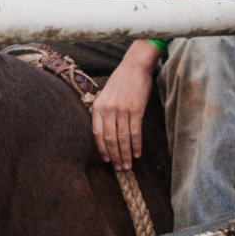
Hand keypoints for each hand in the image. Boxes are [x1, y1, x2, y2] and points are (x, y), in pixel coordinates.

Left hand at [91, 40, 161, 170]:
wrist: (134, 67)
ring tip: (128, 165)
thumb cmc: (120, 82)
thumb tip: (105, 135)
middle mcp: (108, 110)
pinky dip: (136, 145)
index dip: (102, 149)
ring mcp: (122, 110)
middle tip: (119, 168)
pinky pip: (135, 132)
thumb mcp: (105, 96)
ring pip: (123, 138)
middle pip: (110, 139)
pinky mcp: (136, 110)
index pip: (97, 134)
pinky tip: (137, 153)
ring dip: (125, 154)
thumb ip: (103, 113)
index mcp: (98, 107)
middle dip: (115, 156)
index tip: (107, 160)